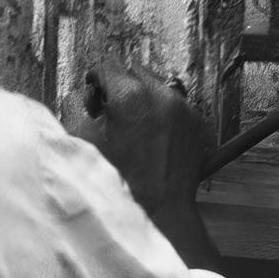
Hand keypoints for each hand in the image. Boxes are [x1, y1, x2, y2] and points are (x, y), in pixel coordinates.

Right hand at [64, 58, 220, 268]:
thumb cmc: (119, 181)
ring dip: (144, 99)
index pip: (108, 66)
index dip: (95, 79)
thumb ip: (80, 110)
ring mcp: (184, 108)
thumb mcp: (84, 141)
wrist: (159, 212)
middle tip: (111, 112)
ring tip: (134, 126)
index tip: (93, 93)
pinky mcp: (198, 124)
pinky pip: (177, 106)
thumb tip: (88, 98)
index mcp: (130, 95)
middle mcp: (161, 95)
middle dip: (121, 86)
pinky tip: (153, 137)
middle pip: (135, 71)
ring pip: (159, 87)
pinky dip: (164, 114)